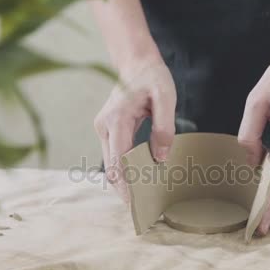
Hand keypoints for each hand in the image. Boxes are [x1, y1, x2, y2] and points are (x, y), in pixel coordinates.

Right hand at [94, 46, 176, 201]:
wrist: (137, 62)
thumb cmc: (152, 78)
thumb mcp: (166, 98)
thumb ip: (164, 127)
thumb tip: (160, 157)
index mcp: (117, 119)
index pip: (118, 160)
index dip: (126, 184)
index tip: (135, 203)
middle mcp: (104, 126)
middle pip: (111, 166)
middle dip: (124, 188)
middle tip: (142, 207)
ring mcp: (103, 128)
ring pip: (111, 163)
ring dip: (124, 180)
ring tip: (143, 196)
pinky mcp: (107, 129)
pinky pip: (114, 155)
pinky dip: (124, 169)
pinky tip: (139, 178)